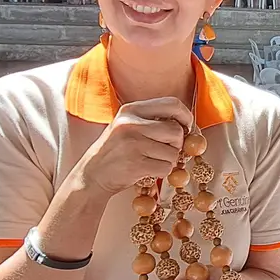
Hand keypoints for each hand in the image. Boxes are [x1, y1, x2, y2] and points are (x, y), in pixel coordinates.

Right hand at [77, 97, 192, 194]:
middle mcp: (131, 123)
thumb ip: (152, 120)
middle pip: (176, 130)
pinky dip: (162, 172)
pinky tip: (148, 170)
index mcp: (131, 109)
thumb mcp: (127, 125)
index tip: (187, 127)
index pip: (172, 104)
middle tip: (166, 150)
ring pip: (173, 152)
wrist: (91, 175)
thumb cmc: (115, 151)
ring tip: (152, 161)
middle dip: (176, 144)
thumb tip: (186, 123)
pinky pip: (166, 168)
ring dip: (169, 160)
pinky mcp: (135, 164)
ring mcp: (133, 144)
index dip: (186, 116)